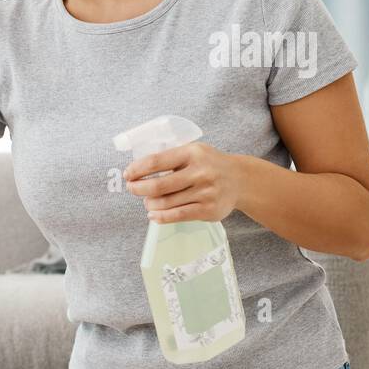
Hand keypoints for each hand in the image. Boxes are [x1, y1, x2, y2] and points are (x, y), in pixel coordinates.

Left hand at [124, 142, 242, 223]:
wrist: (240, 180)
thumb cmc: (209, 165)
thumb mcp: (193, 152)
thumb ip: (170, 158)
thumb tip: (137, 171)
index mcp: (192, 153)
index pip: (156, 161)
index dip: (137, 169)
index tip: (128, 174)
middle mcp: (200, 172)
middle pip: (158, 185)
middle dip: (139, 188)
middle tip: (132, 189)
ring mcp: (205, 192)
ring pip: (165, 203)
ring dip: (150, 203)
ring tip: (148, 201)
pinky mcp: (208, 210)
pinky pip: (177, 215)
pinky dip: (160, 217)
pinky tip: (153, 214)